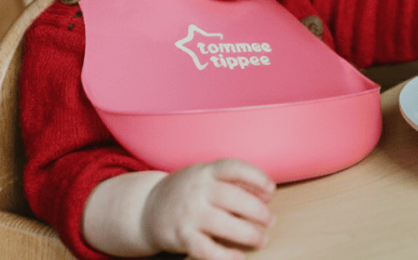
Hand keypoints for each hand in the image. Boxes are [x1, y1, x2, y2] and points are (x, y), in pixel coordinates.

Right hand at [143, 158, 275, 259]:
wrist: (146, 208)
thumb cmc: (187, 191)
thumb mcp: (205, 176)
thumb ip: (233, 181)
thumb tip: (265, 193)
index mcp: (206, 171)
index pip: (235, 168)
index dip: (257, 177)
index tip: (271, 190)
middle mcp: (197, 190)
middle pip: (234, 197)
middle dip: (258, 211)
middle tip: (270, 220)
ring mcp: (188, 213)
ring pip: (224, 224)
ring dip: (248, 234)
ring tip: (261, 239)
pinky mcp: (181, 237)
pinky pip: (206, 249)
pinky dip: (225, 256)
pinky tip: (238, 257)